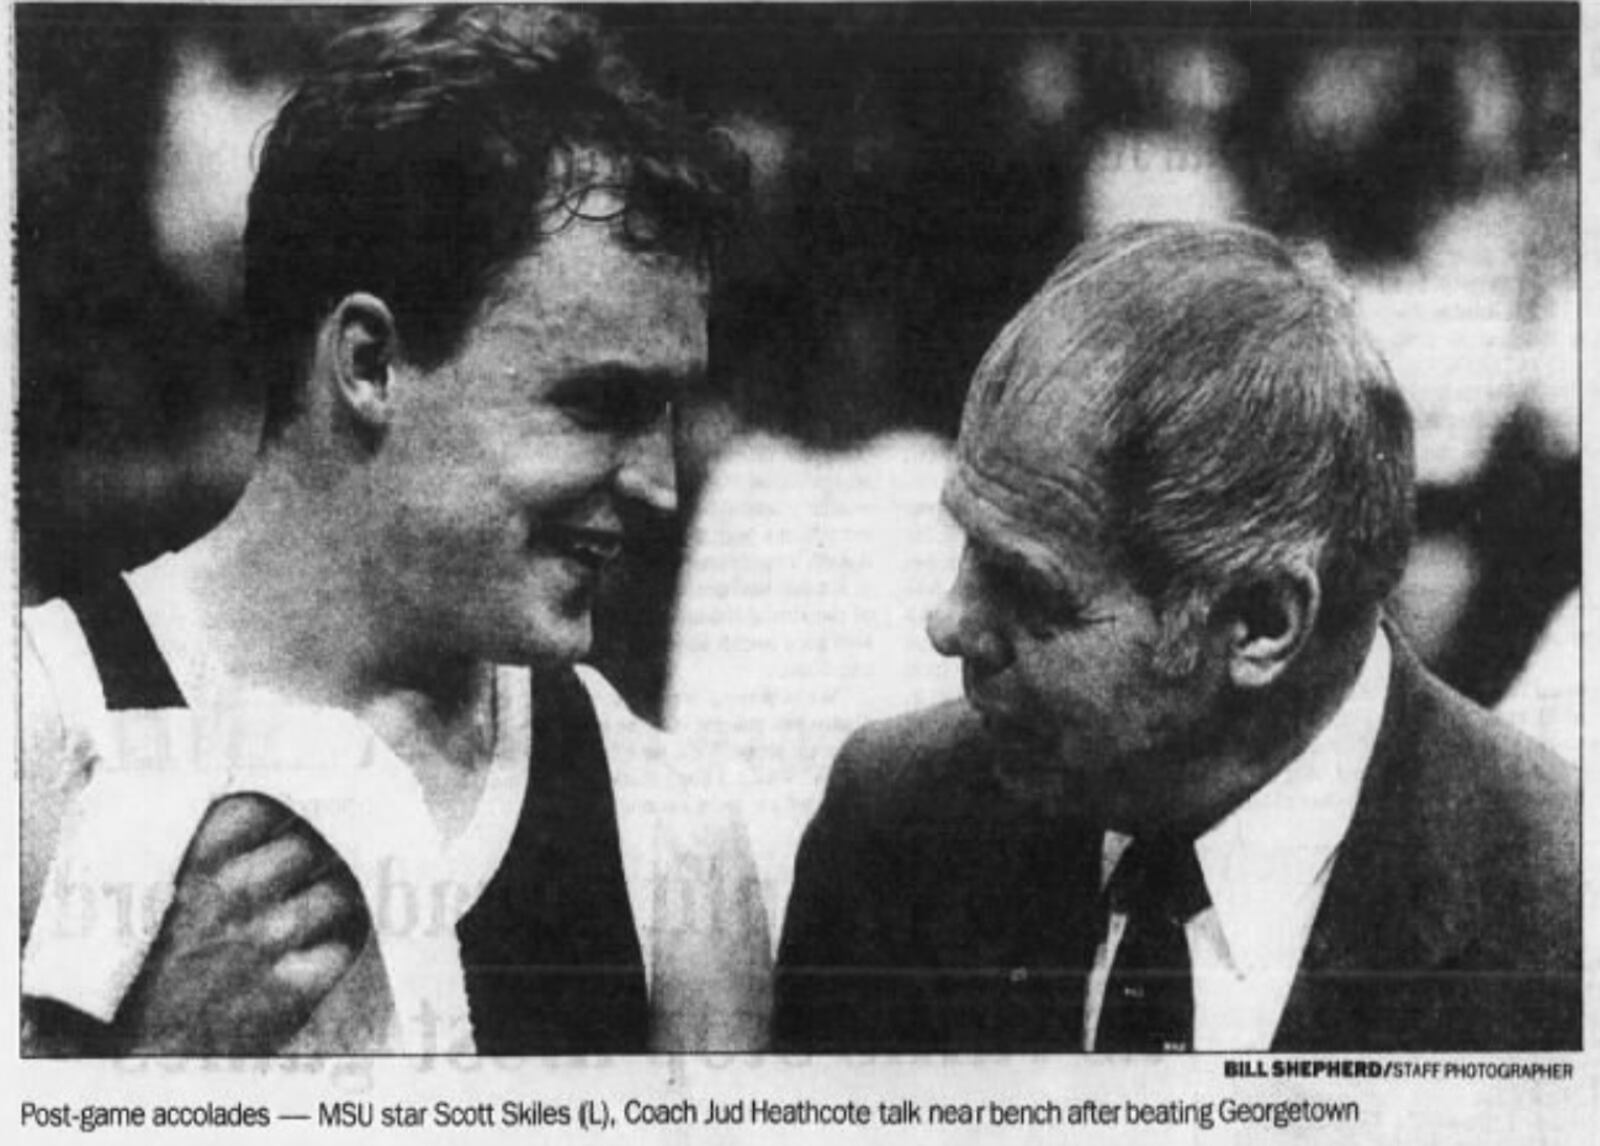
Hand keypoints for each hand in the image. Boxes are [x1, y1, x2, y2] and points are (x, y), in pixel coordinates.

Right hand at [109, 793, 369, 1053]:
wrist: (133, 1048)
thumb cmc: (148, 959)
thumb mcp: (156, 884)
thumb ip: (203, 839)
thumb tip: (264, 802)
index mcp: (196, 859)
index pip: (268, 807)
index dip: (286, 816)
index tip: (289, 827)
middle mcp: (234, 891)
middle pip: (312, 846)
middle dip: (318, 858)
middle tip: (315, 871)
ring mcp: (266, 939)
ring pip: (338, 891)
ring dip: (337, 899)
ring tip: (324, 909)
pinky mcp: (291, 987)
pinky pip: (344, 945)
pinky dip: (340, 946)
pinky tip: (324, 949)